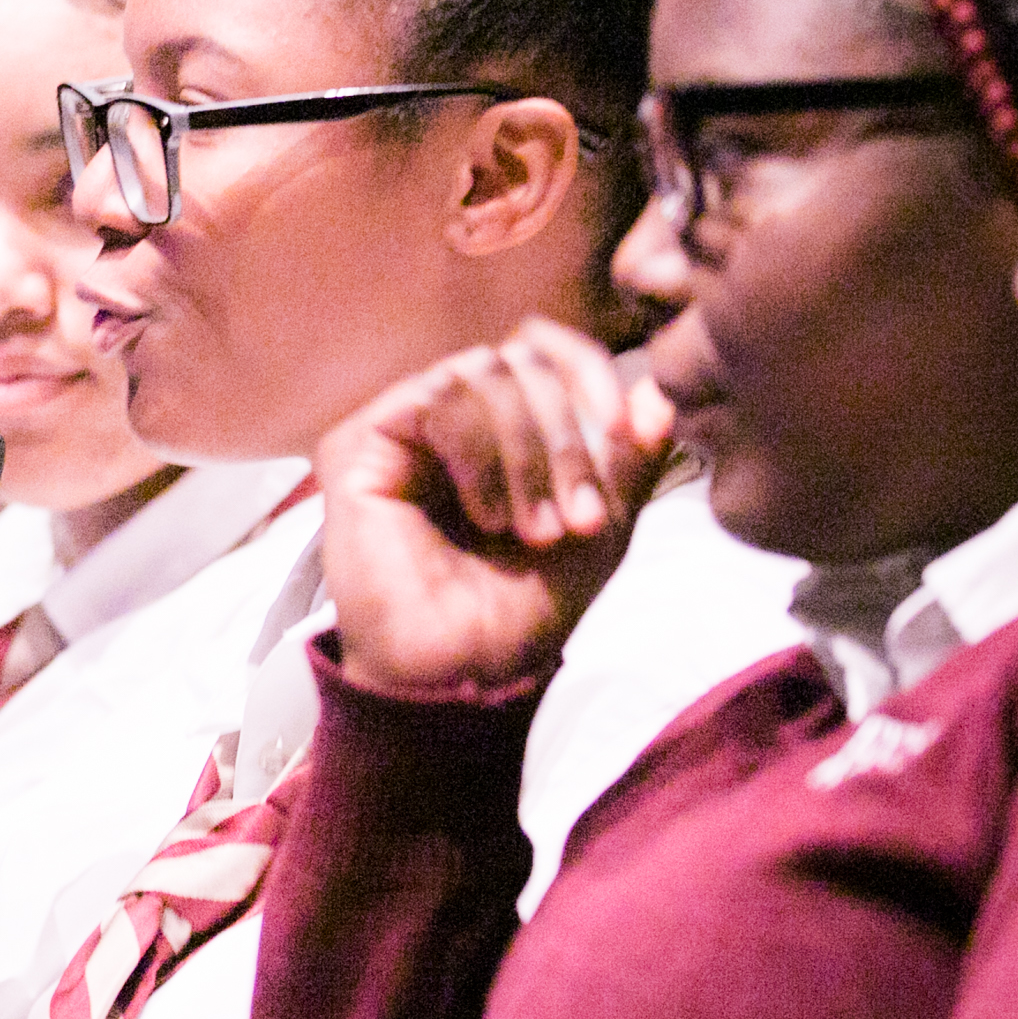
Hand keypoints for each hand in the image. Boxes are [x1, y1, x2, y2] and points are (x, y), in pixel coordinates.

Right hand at [316, 315, 676, 697]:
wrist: (464, 669)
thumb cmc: (523, 608)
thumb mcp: (600, 526)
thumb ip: (629, 459)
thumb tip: (659, 390)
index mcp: (497, 423)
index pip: (540, 349)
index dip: (588, 372)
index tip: (625, 429)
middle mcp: (445, 416)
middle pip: (518, 358)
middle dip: (564, 436)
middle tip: (576, 517)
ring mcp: (399, 427)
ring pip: (481, 373)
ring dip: (525, 453)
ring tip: (534, 528)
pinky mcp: (358, 444)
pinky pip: (435, 398)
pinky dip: (480, 454)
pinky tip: (487, 516)